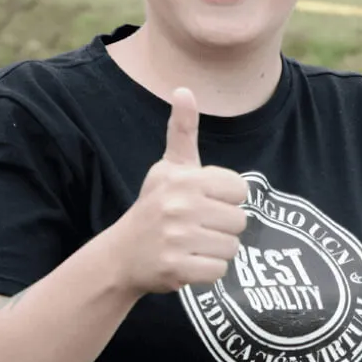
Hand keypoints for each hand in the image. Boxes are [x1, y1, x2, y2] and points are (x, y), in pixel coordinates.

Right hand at [112, 87, 248, 295]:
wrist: (121, 255)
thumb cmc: (154, 206)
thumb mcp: (169, 167)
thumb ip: (183, 130)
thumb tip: (184, 89)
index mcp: (185, 179)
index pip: (241, 190)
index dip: (227, 199)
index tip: (205, 203)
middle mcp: (180, 206)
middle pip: (240, 221)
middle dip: (223, 228)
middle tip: (196, 228)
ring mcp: (177, 239)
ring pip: (232, 248)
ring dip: (216, 251)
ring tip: (192, 245)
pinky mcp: (175, 268)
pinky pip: (218, 272)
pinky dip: (207, 272)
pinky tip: (188, 263)